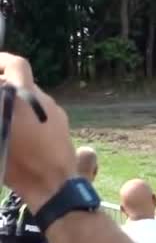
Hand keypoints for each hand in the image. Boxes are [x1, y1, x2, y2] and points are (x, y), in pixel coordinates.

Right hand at [0, 53, 75, 211]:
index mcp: (25, 96)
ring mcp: (55, 111)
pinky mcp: (62, 124)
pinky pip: (41, 113)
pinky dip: (29, 116)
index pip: (17, 65)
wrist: (52, 182)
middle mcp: (43, 99)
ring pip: (31, 100)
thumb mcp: (0, 132)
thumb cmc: (19, 162)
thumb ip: (2, 105)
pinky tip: (20, 133)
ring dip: (16, 105)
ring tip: (5, 122)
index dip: (2, 60)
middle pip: (21, 84)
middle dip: (5, 89)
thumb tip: (2, 94)